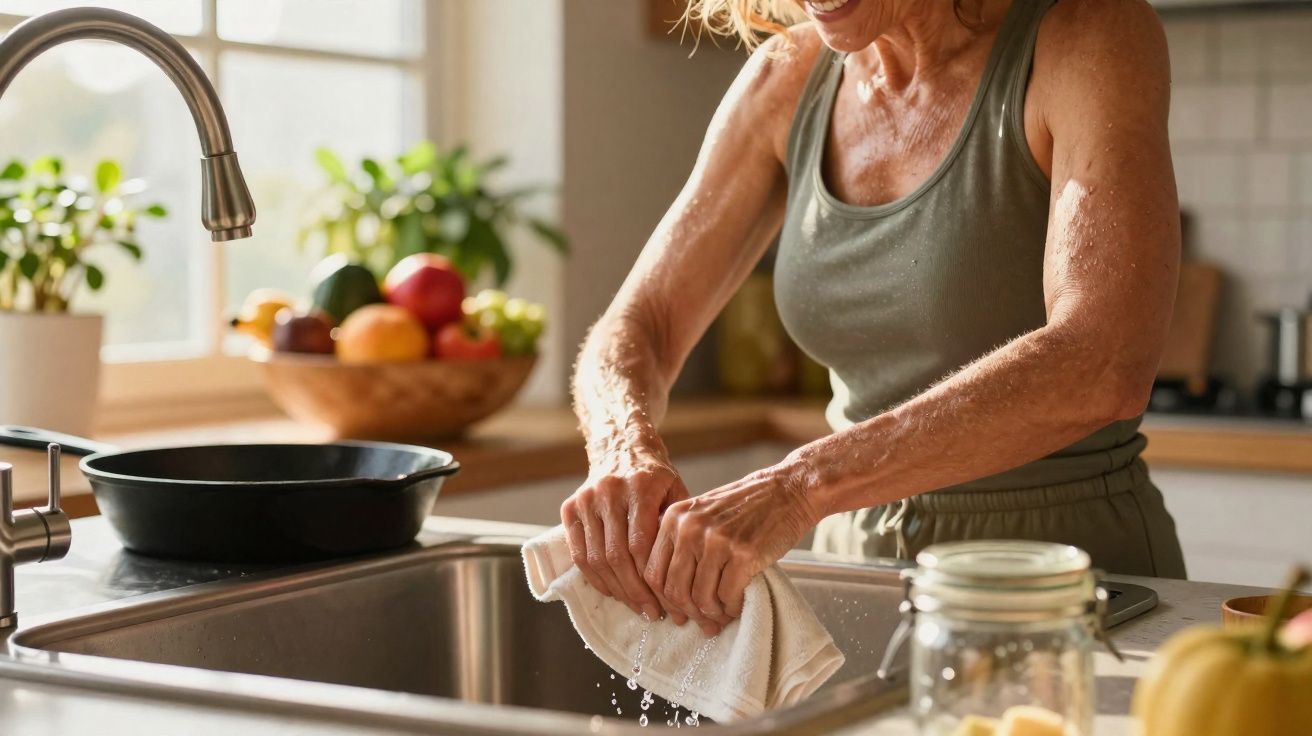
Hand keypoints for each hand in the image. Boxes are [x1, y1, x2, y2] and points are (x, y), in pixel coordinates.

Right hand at [561, 449, 689, 622]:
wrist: (622, 447)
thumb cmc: (656, 477)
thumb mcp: (676, 493)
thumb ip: (677, 529)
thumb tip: (687, 580)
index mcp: (640, 486)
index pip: (640, 544)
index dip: (652, 579)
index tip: (667, 602)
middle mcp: (608, 491)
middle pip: (616, 556)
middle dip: (635, 591)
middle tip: (651, 613)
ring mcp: (586, 500)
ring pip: (596, 558)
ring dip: (616, 590)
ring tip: (635, 607)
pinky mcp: (570, 508)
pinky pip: (579, 553)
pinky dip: (594, 578)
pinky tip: (613, 592)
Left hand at [643, 461, 819, 636]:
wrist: (789, 490)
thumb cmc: (748, 505)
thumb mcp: (702, 512)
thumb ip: (682, 541)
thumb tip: (670, 593)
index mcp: (674, 518)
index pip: (652, 572)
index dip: (664, 600)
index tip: (677, 613)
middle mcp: (689, 528)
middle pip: (674, 589)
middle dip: (689, 613)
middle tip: (703, 623)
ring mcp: (716, 541)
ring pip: (700, 598)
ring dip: (712, 614)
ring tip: (722, 616)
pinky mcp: (743, 554)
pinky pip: (727, 596)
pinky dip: (732, 608)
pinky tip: (738, 606)